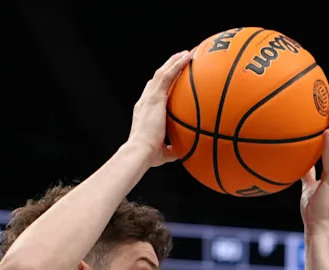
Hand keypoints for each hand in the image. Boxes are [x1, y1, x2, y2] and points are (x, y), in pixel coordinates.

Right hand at [127, 50, 192, 167]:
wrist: (140, 151)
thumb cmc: (147, 155)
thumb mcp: (162, 152)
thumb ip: (171, 149)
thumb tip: (181, 152)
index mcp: (144, 113)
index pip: (151, 94)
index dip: (160, 86)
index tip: (171, 80)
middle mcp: (144, 102)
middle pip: (156, 80)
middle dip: (167, 69)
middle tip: (179, 61)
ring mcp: (149, 98)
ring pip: (162, 73)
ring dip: (173, 61)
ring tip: (186, 54)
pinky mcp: (155, 97)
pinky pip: (168, 75)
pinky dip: (177, 64)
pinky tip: (188, 56)